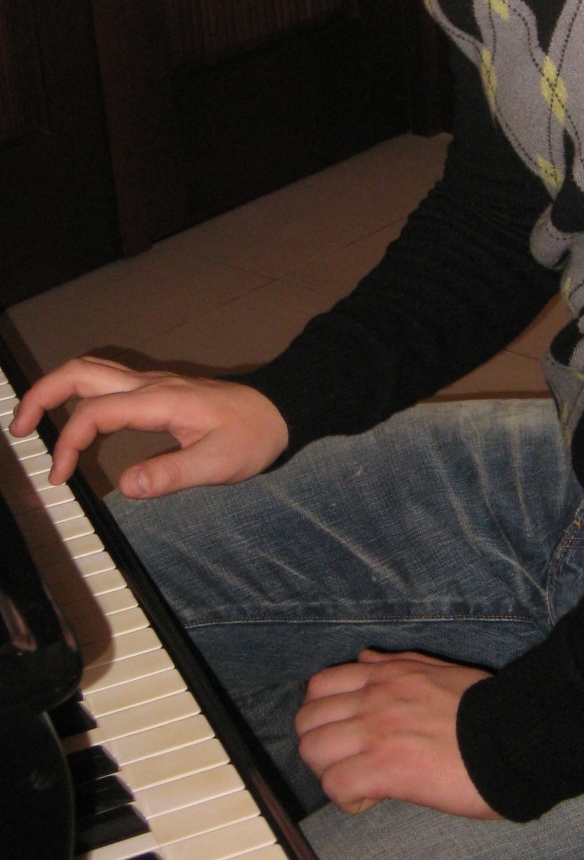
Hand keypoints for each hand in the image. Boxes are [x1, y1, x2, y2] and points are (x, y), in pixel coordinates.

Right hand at [11, 357, 288, 498]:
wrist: (281, 411)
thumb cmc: (254, 436)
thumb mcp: (217, 464)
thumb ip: (170, 474)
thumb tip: (124, 488)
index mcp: (159, 400)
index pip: (96, 412)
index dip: (69, 443)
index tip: (60, 478)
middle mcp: (150, 385)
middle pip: (81, 372)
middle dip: (42, 395)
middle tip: (19, 428)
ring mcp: (153, 384)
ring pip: (91, 371)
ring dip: (57, 390)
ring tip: (34, 423)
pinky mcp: (158, 391)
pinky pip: (107, 383)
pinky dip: (80, 397)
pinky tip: (78, 425)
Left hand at [295, 650, 498, 818]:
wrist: (514, 735)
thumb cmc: (485, 708)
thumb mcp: (438, 670)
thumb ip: (398, 665)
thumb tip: (366, 659)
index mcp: (387, 675)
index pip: (320, 686)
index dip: (324, 715)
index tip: (346, 734)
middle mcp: (374, 699)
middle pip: (307, 722)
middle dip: (321, 746)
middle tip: (348, 762)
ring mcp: (376, 733)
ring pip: (313, 752)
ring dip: (330, 772)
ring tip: (359, 782)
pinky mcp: (385, 769)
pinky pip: (335, 786)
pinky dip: (346, 799)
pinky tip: (372, 800)